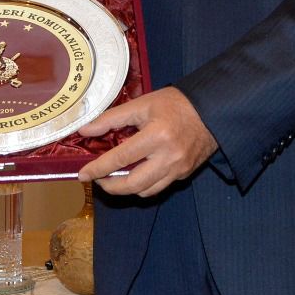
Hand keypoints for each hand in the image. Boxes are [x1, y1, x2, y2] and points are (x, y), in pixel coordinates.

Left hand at [76, 86, 215, 196]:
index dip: (98, 168)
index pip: (120, 158)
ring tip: (114, 178)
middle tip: (98, 179)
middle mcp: (168, 157)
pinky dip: (143, 186)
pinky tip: (135, 175)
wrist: (211, 110)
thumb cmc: (175, 103)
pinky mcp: (184, 174)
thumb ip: (112, 118)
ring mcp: (178, 169)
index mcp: (156, 136)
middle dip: (110, 187)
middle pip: (132, 184)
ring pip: (145, 191)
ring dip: (125, 189)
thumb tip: (85, 130)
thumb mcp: (142, 104)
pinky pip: (159, 187)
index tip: (83, 174)